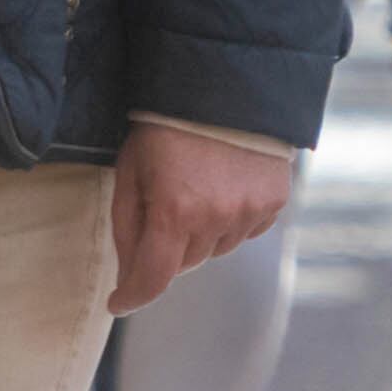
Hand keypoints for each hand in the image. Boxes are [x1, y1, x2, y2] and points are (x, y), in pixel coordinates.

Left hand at [110, 125, 293, 312]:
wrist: (223, 88)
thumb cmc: (164, 129)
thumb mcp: (130, 171)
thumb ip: (127, 226)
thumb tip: (128, 274)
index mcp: (174, 211)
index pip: (153, 277)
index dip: (132, 296)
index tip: (118, 303)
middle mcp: (216, 217)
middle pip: (183, 264)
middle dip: (164, 250)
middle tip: (158, 210)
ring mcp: (250, 212)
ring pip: (214, 251)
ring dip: (198, 237)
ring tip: (192, 191)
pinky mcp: (273, 203)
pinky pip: (244, 233)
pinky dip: (228, 223)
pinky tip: (220, 190)